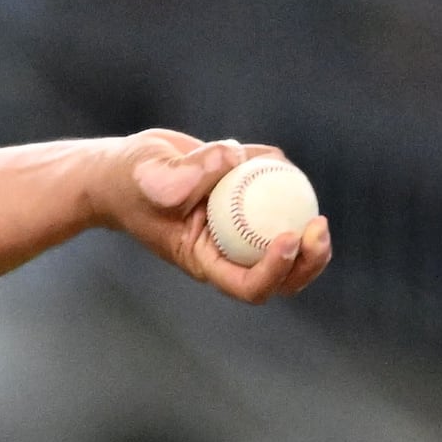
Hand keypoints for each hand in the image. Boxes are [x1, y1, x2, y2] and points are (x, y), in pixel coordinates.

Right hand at [97, 131, 332, 304]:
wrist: (123, 168)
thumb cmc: (130, 181)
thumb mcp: (153, 178)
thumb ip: (193, 170)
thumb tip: (238, 157)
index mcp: (205, 260)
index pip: (247, 283)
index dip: (274, 270)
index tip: (287, 238)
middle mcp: (227, 248)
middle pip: (280, 273)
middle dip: (307, 260)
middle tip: (318, 228)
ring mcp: (239, 224)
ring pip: (287, 238)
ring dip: (310, 232)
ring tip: (317, 211)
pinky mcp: (244, 193)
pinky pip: (275, 189)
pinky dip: (283, 175)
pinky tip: (273, 158)